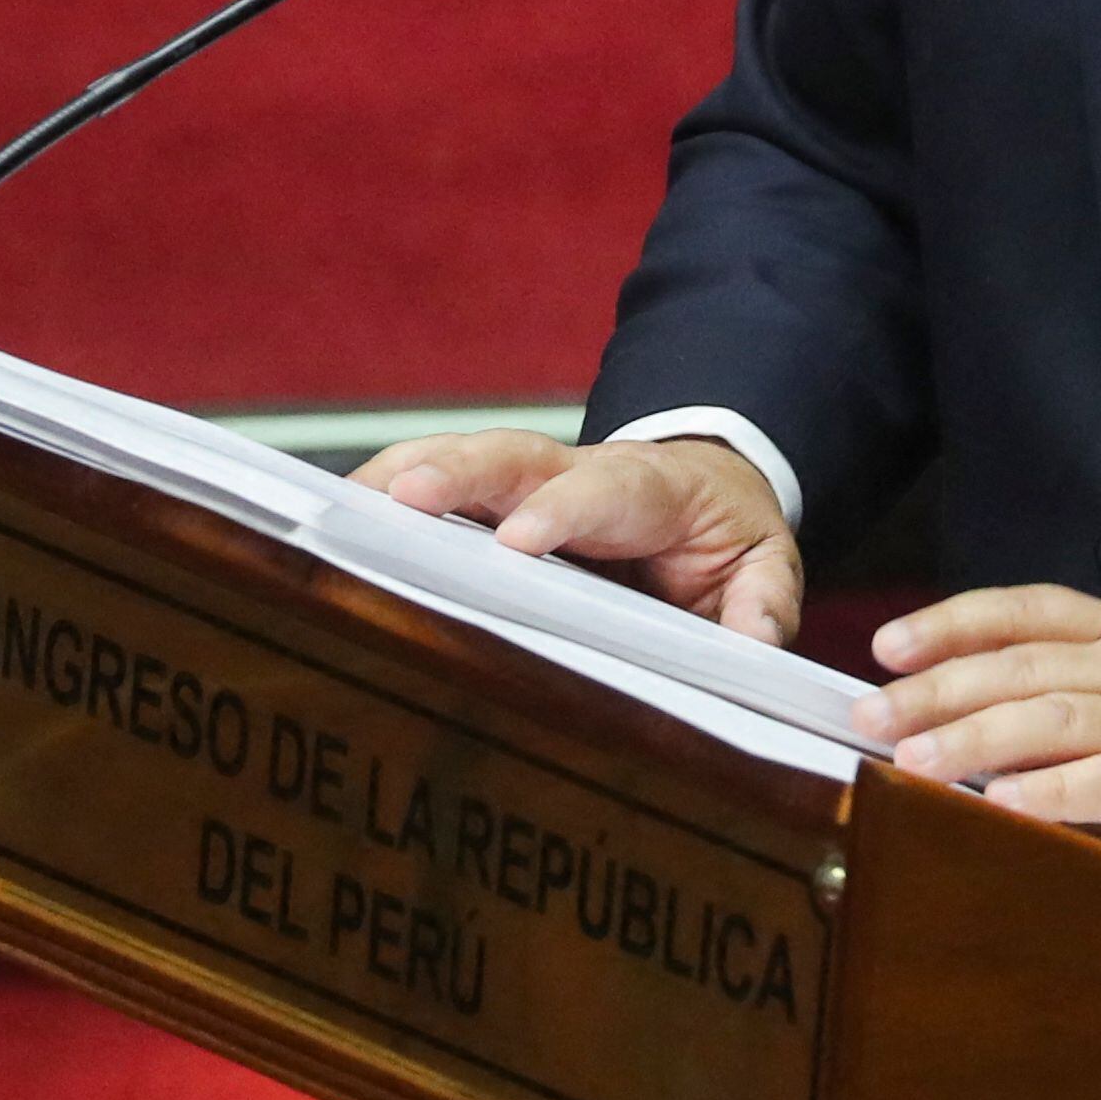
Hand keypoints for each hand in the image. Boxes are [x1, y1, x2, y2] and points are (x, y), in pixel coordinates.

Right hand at [348, 430, 805, 646]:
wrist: (701, 486)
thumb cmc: (722, 532)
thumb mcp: (763, 562)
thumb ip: (762, 599)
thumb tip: (753, 643)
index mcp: (648, 490)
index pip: (604, 493)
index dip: (560, 513)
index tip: (517, 544)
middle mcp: (577, 471)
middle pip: (512, 457)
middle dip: (457, 474)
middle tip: (402, 500)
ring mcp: (528, 479)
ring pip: (461, 461)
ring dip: (402, 477)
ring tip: (341, 508)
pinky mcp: (491, 497)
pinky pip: (434, 482)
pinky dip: (385, 493)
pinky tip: (338, 519)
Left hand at [855, 587, 1100, 901]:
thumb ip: (1086, 682)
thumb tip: (978, 704)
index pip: (1030, 611)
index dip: (954, 622)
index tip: (888, 644)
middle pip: (1025, 666)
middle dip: (939, 688)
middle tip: (870, 715)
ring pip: (1057, 720)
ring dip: (976, 740)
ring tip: (913, 761)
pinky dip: (1054, 794)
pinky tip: (1002, 806)